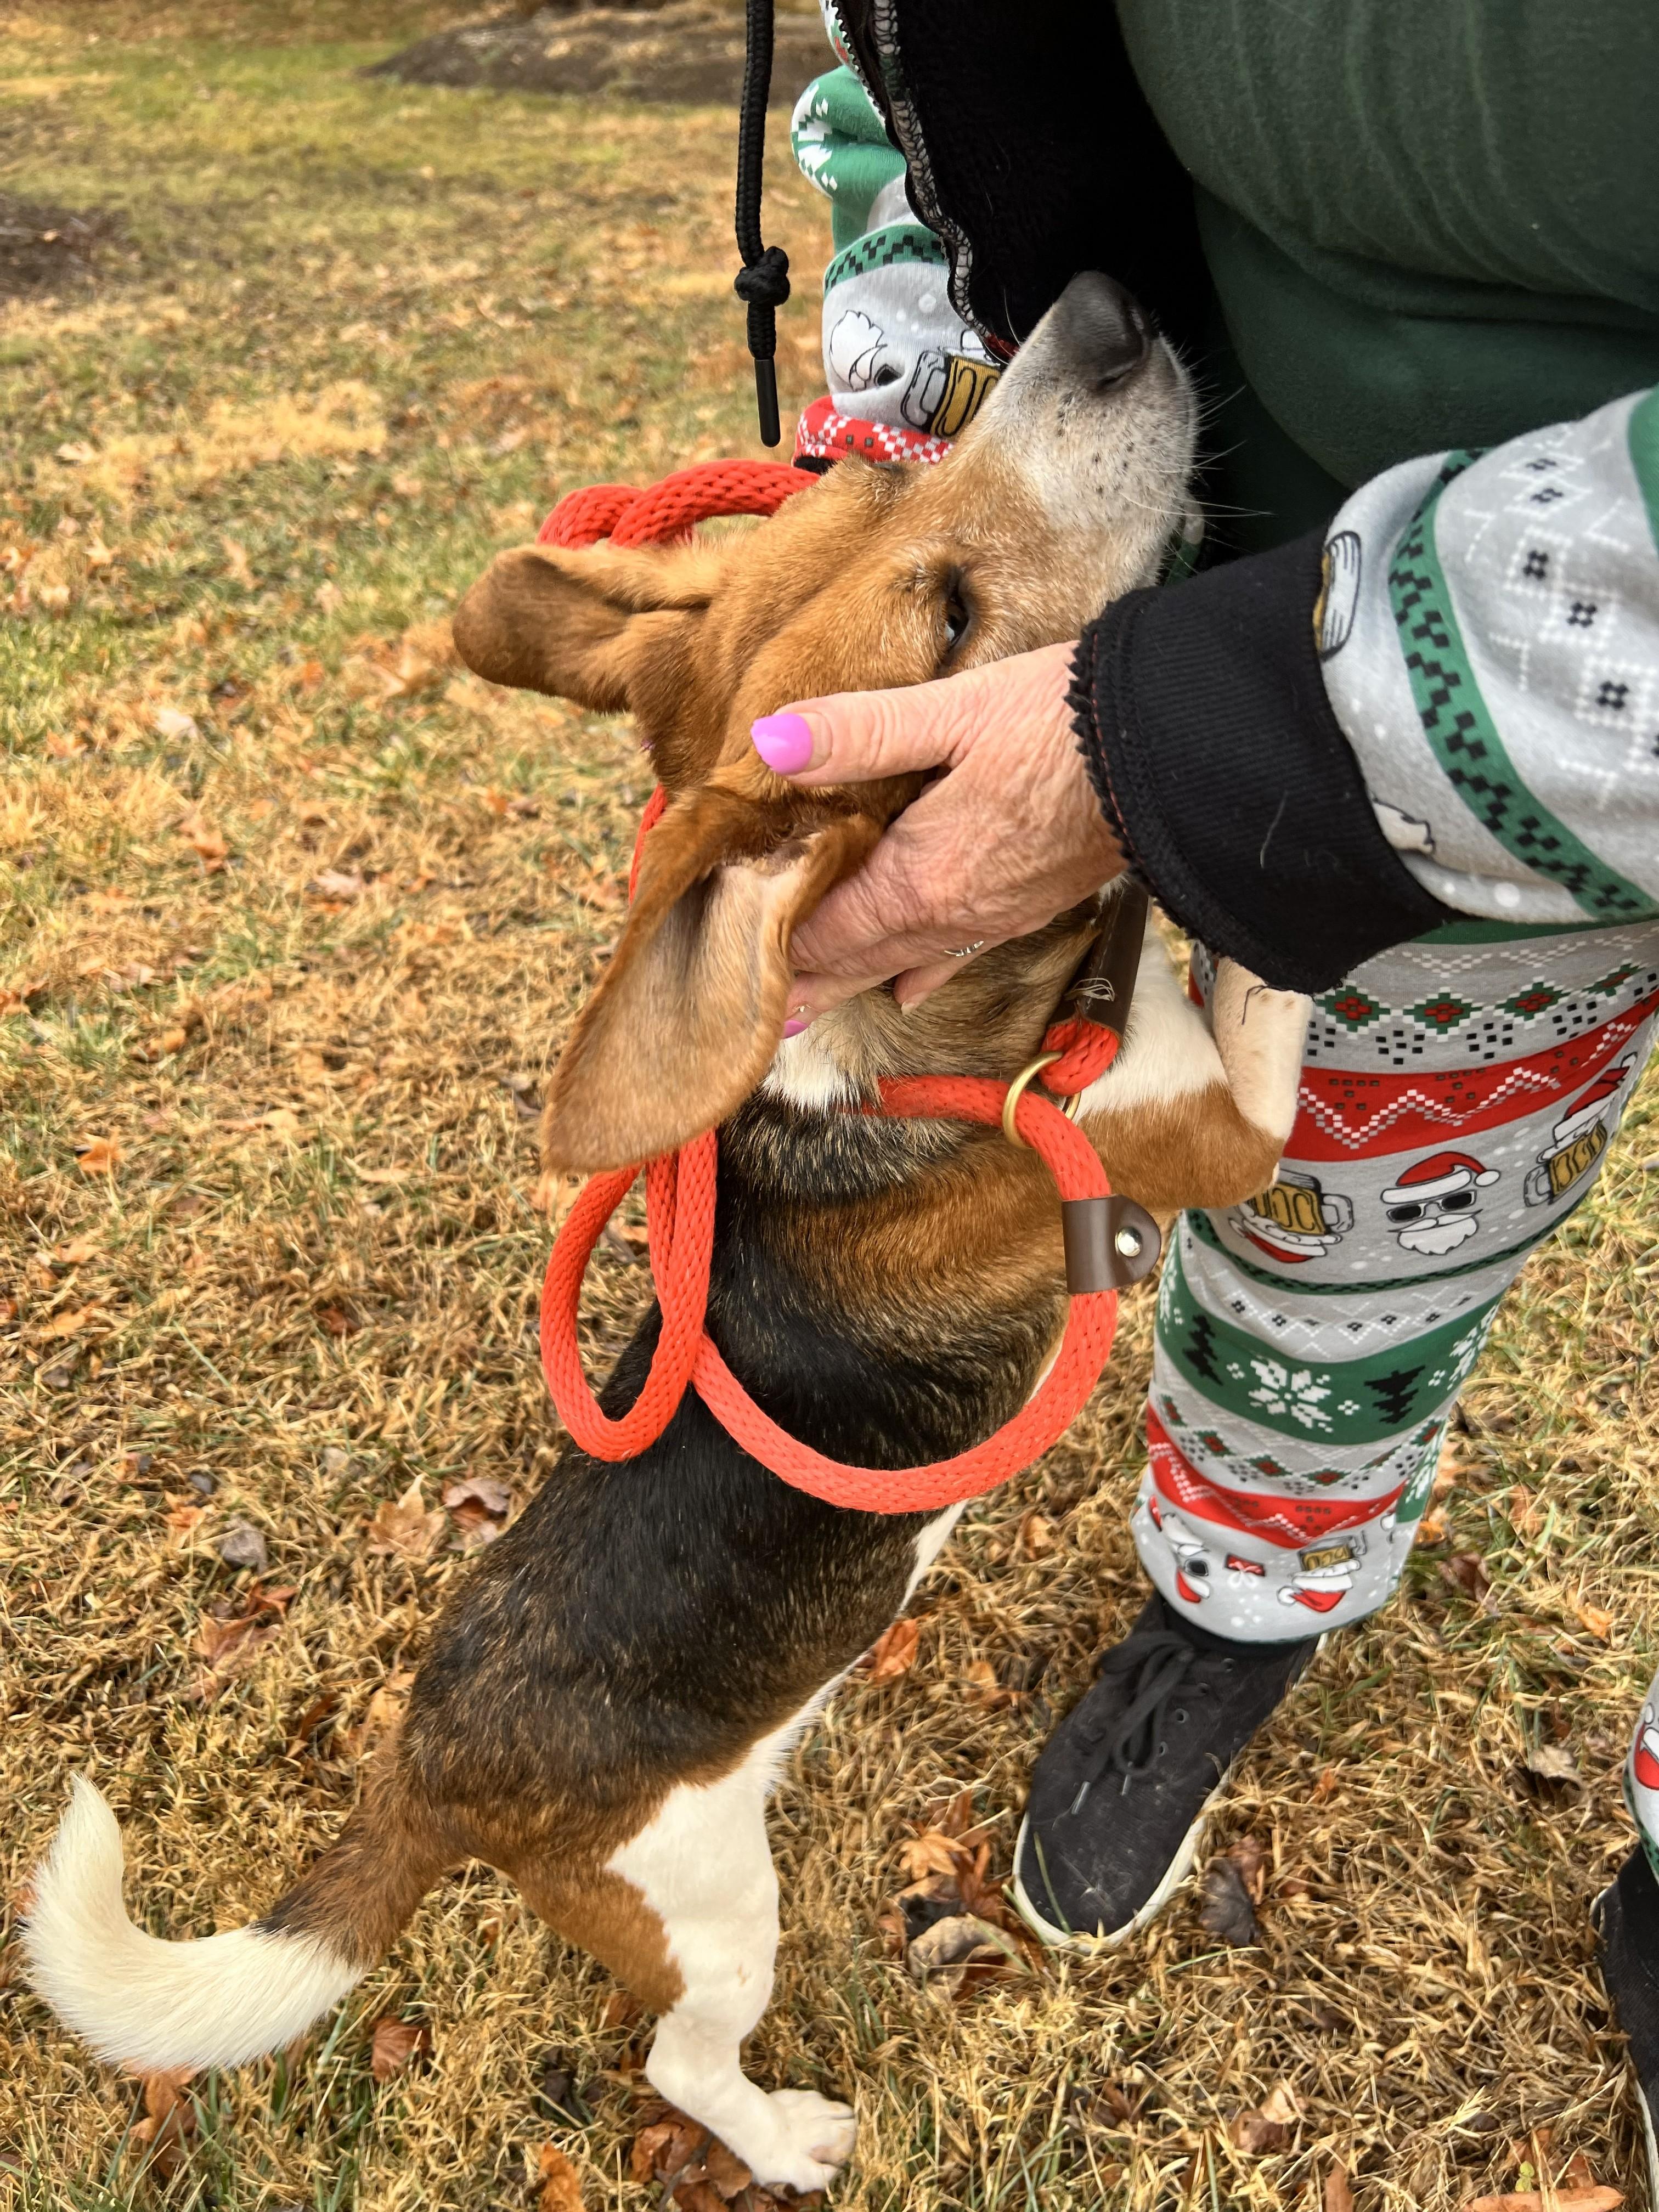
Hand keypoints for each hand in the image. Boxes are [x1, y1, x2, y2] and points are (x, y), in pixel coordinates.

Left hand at [750, 640, 1122, 1018]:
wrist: (1177, 751)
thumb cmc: (1064, 721)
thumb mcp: (953, 711)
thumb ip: (858, 732)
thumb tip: (769, 743)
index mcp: (919, 877)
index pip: (823, 925)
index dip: (770, 941)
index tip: (721, 957)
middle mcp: (951, 914)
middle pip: (855, 958)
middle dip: (799, 981)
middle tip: (742, 1015)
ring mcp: (992, 917)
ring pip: (900, 962)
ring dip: (847, 984)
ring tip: (799, 1011)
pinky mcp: (1028, 907)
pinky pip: (956, 954)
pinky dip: (920, 973)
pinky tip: (909, 991)